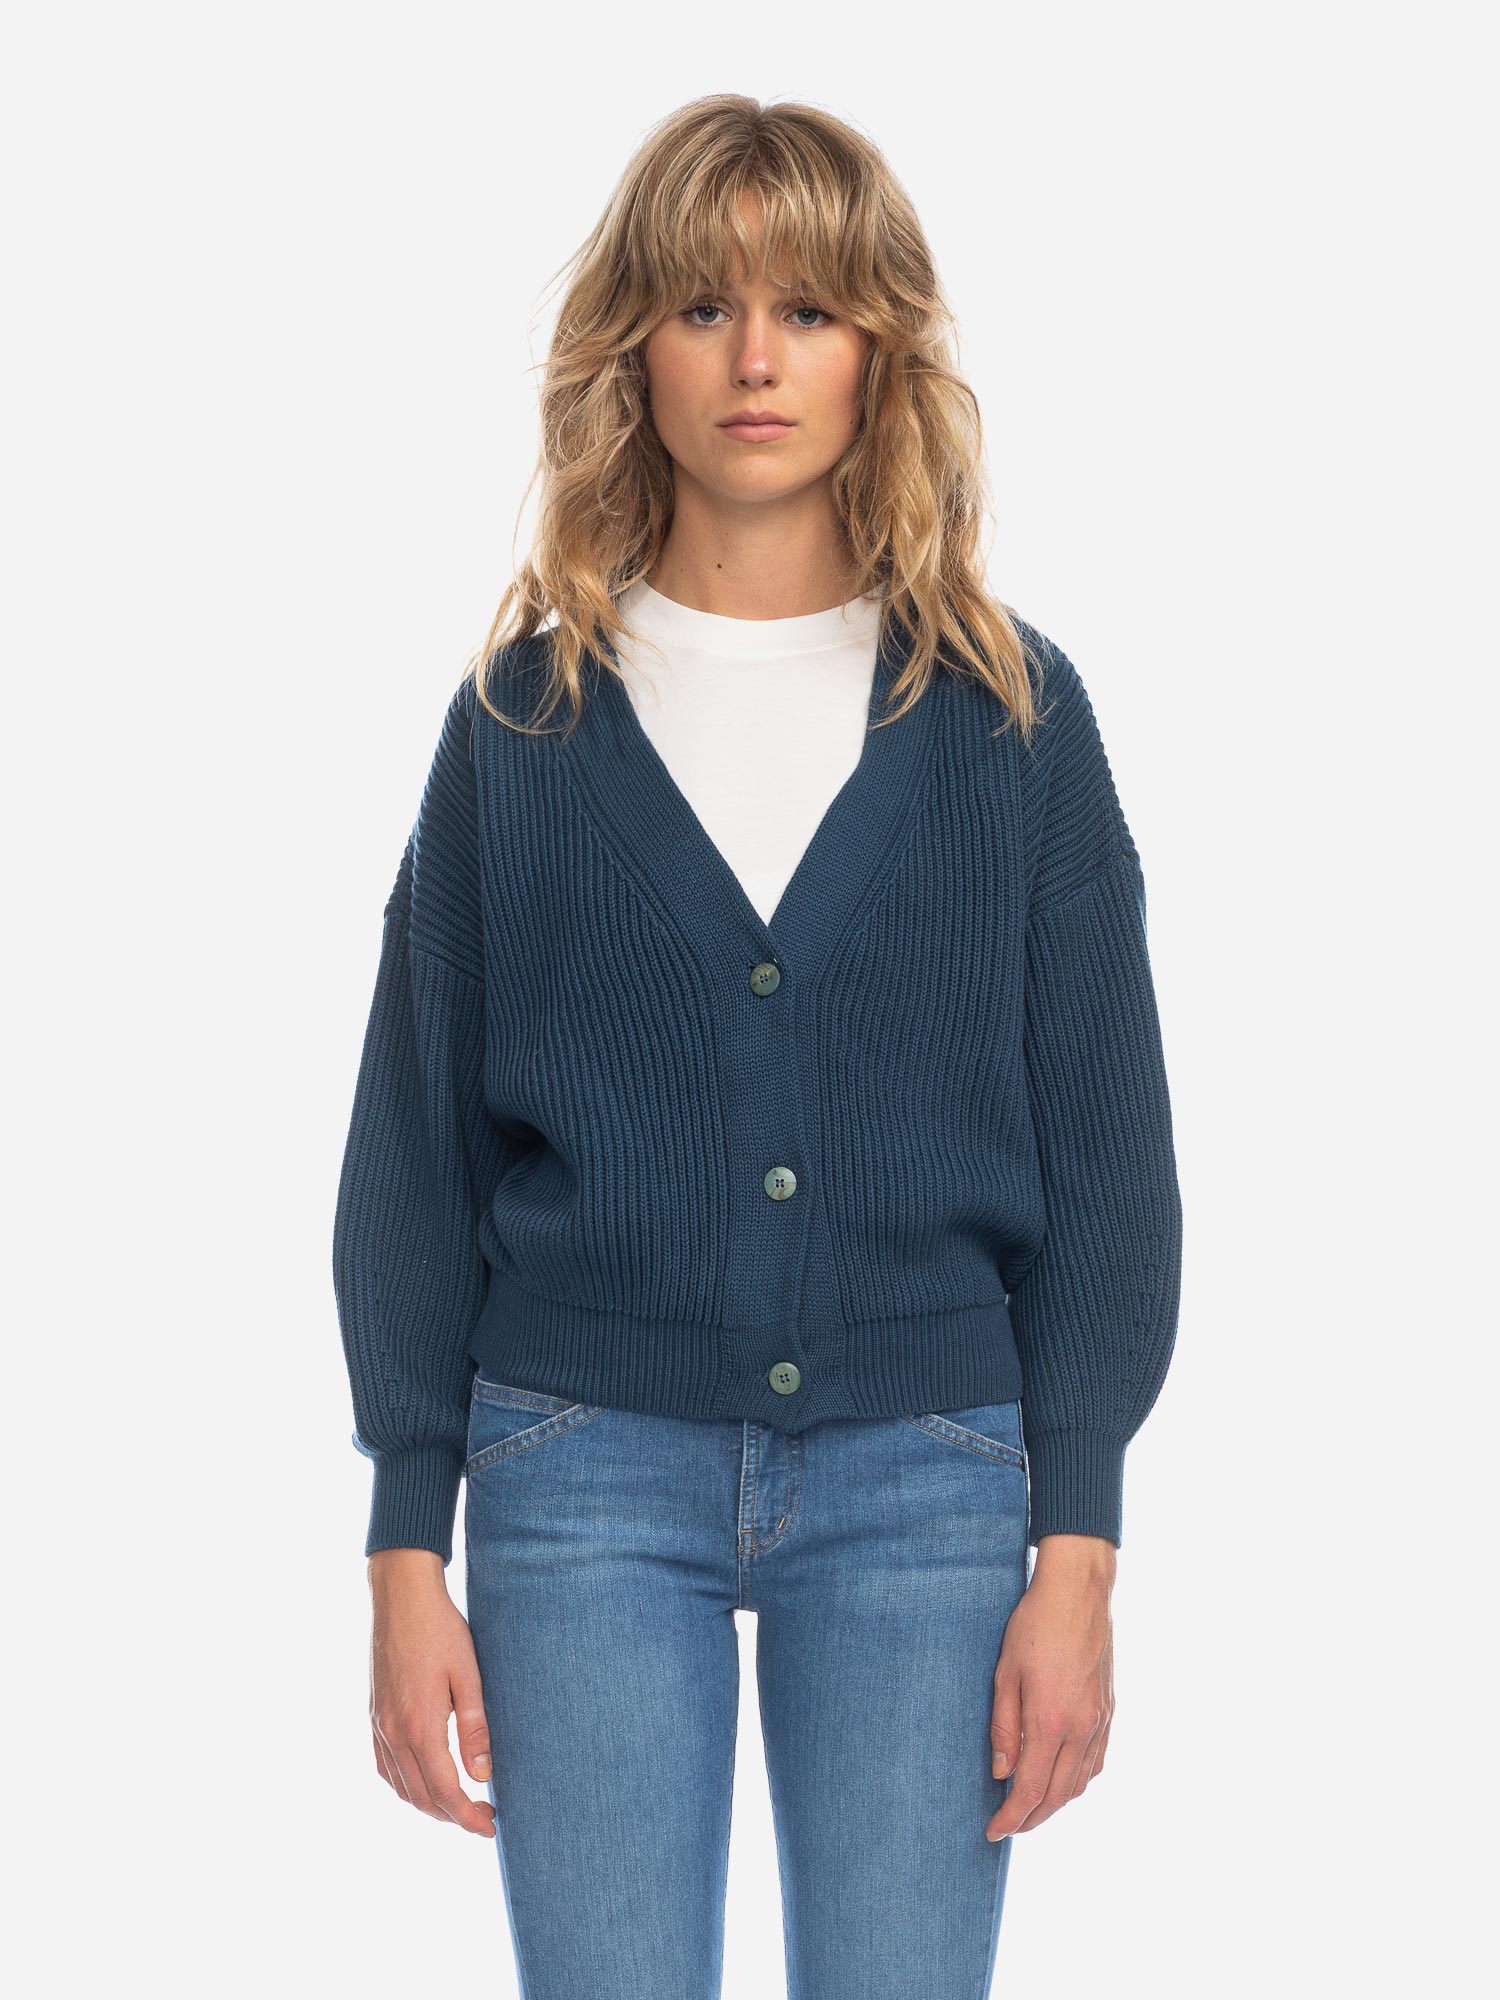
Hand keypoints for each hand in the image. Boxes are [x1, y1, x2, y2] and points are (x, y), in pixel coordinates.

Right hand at [367, 1548, 496, 1836]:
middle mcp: (394, 1733)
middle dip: (452, 1817)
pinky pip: (384, 1767)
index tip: (492, 1825)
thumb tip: (482, 1776)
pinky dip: (404, 1786)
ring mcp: (379, 1725)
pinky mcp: (373, 1715)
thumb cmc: (441, 1629)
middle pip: (421, 1797)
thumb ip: (475, 1729)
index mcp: (421, 1726)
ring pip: (400, 1787)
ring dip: (428, 1805)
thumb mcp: (468, 1675)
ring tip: (459, 1804)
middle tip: (482, 1818)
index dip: (468, 1817)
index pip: (446, 1792)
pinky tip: (423, 1781)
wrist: (401, 1597)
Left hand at [985, 1535, 1115, 1840]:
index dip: (1012, 1816)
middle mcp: (1081, 1729)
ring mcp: (1100, 1721)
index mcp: (1051, 1721)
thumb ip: (1003, 1727)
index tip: (993, 1830)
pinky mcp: (1109, 1710)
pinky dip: (1077, 1781)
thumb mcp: (1005, 1672)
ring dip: (1056, 1804)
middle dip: (1033, 1818)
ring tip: (1031, 1808)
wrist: (1079, 1591)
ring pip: (1081, 1783)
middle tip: (1009, 1826)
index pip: (1031, 1789)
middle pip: (1058, 1795)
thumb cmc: (1035, 1625)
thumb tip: (1001, 1772)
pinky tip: (1061, 1779)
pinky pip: (1096, 1762)